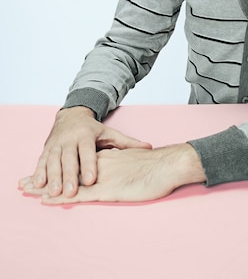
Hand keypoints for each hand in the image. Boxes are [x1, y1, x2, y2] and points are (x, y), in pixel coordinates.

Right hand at [18, 106, 150, 197]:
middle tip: (69, 192)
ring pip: (53, 161)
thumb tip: (149, 147)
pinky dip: (38, 173)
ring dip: (51, 177)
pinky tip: (36, 186)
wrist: (71, 115)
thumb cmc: (93, 130)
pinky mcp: (46, 149)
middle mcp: (69, 139)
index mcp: (86, 135)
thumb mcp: (110, 134)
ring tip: (52, 193)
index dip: (89, 165)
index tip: (92, 180)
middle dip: (68, 176)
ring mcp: (56, 144)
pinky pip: (41, 162)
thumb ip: (128, 143)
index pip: (88, 152)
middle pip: (68, 159)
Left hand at [38, 143, 205, 203]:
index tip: (42, 172)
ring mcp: (102, 178)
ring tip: (26, 190)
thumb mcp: (136, 160)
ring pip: (68, 183)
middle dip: (44, 177)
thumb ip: (126, 161)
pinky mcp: (107, 190)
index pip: (77, 163)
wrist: (167, 164)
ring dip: (46, 187)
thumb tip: (121, 164)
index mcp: (107, 158)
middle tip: (23, 182)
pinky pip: (79, 195)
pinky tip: (48, 200)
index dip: (59, 168)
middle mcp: (100, 165)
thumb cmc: (156, 165)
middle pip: (66, 171)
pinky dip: (62, 197)